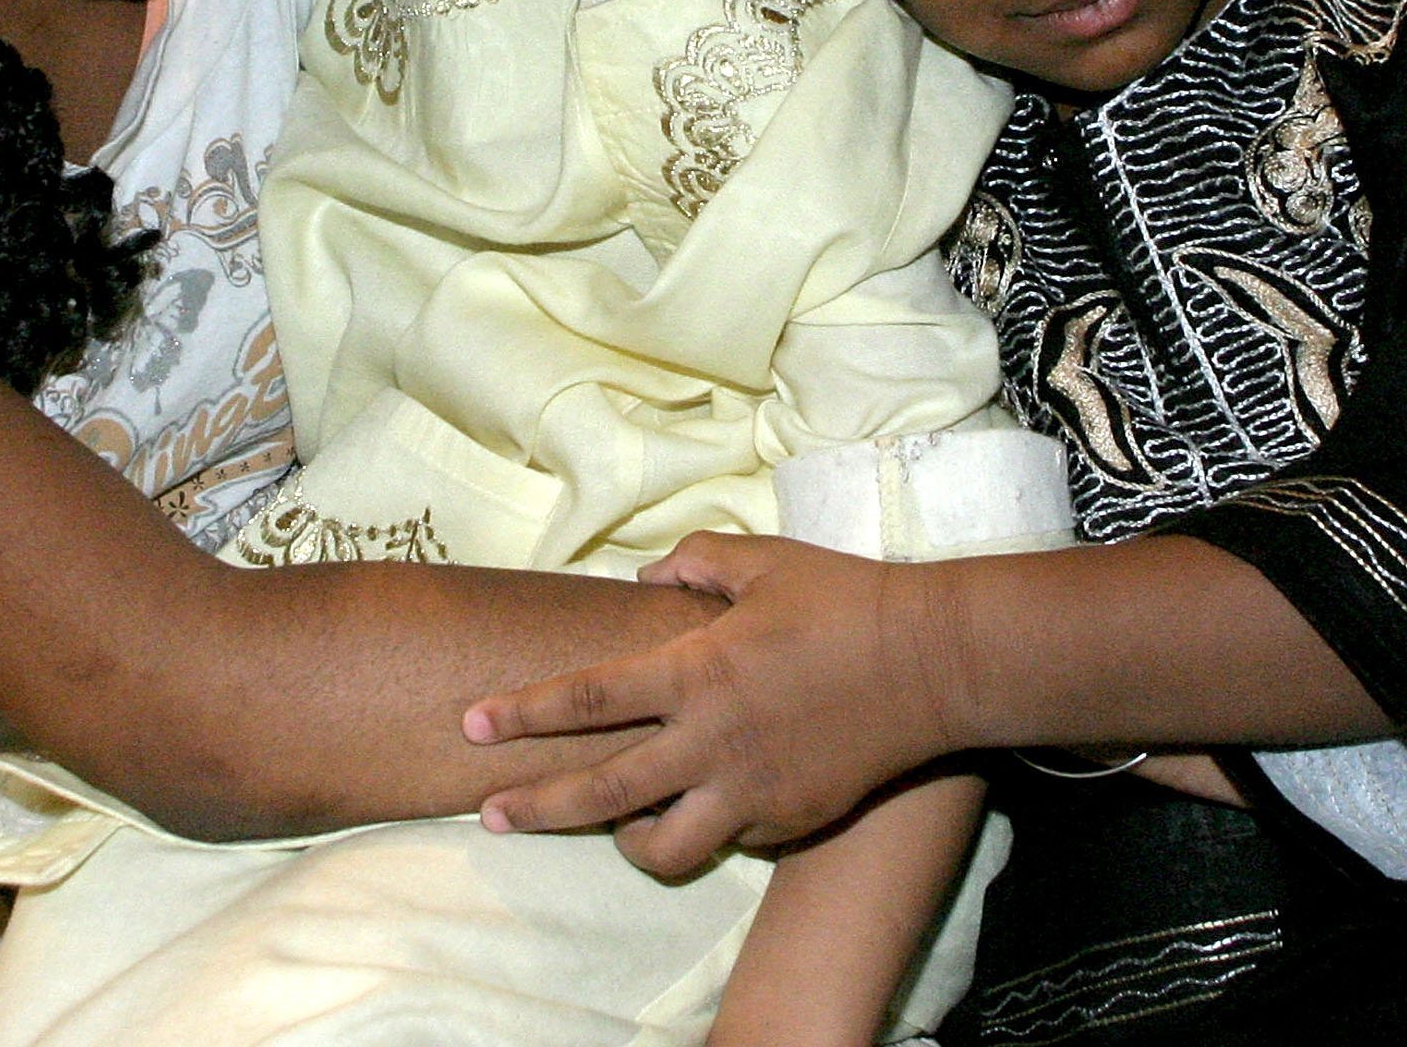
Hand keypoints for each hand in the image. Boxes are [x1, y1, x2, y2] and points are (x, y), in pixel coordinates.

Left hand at [462, 533, 960, 877]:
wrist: (934, 663)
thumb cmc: (846, 599)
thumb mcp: (765, 561)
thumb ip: (695, 564)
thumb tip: (646, 579)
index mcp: (696, 670)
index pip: (585, 698)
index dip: (523, 713)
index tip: (472, 723)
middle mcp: (712, 740)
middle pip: (600, 791)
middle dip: (535, 805)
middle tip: (490, 812)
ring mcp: (751, 789)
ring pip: (661, 847)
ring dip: (624, 840)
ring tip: (611, 828)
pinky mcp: (789, 820)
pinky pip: (729, 839)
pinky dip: (707, 827)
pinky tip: (704, 807)